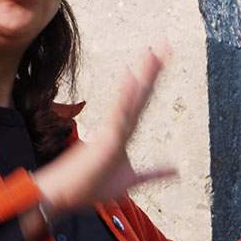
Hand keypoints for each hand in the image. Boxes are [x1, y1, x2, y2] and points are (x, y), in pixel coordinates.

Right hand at [31, 48, 175, 217]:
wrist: (64, 197)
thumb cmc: (92, 187)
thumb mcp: (132, 181)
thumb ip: (153, 173)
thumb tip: (176, 169)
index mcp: (124, 131)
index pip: (143, 99)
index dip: (153, 78)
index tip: (164, 57)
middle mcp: (119, 125)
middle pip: (140, 93)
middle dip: (153, 69)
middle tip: (165, 43)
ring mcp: (112, 130)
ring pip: (131, 98)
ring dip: (142, 75)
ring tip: (152, 52)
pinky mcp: (105, 140)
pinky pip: (118, 115)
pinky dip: (125, 96)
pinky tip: (131, 76)